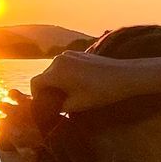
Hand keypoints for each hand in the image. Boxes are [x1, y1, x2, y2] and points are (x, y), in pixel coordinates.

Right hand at [29, 50, 148, 113]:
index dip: (36, 96)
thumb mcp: (77, 105)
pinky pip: (64, 65)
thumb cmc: (101, 92)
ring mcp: (69, 55)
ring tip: (69, 94)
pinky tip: (78, 84)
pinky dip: (65, 75)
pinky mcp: (78, 54)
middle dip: (48, 89)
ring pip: (54, 71)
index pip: (35, 84)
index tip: (45, 105)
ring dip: (57, 82)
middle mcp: (59, 60)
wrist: (125, 76)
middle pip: (44, 76)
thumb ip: (58, 106)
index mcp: (56, 72)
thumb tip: (50, 108)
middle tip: (58, 103)